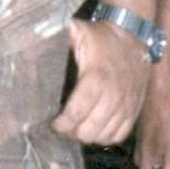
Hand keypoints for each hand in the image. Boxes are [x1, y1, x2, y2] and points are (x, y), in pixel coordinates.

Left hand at [53, 18, 151, 145]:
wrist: (134, 36)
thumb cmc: (101, 37)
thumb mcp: (79, 32)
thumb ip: (59, 38)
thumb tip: (35, 37)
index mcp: (96, 78)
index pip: (77, 113)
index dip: (63, 124)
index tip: (54, 122)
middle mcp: (114, 95)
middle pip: (89, 130)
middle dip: (73, 131)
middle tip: (64, 125)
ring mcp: (126, 105)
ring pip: (104, 136)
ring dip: (88, 135)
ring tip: (78, 127)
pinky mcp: (134, 109)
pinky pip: (119, 135)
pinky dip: (105, 136)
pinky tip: (95, 128)